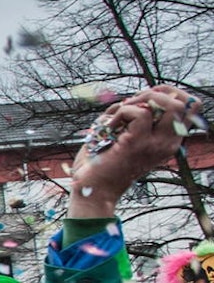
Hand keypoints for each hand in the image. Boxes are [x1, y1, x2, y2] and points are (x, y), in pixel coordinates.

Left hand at [69, 86, 203, 218]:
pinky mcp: (137, 143)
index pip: (190, 107)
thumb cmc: (103, 164)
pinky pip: (139, 112)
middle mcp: (168, 143)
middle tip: (131, 102)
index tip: (145, 97)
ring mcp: (155, 144)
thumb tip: (135, 97)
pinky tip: (108, 127)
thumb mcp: (126, 137)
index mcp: (169, 142)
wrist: (92, 191)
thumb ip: (136, 118)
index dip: (170, 93)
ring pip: (169, 104)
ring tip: (119, 114)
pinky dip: (121, 112)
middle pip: (185, 102)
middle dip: (156, 92)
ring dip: (139, 100)